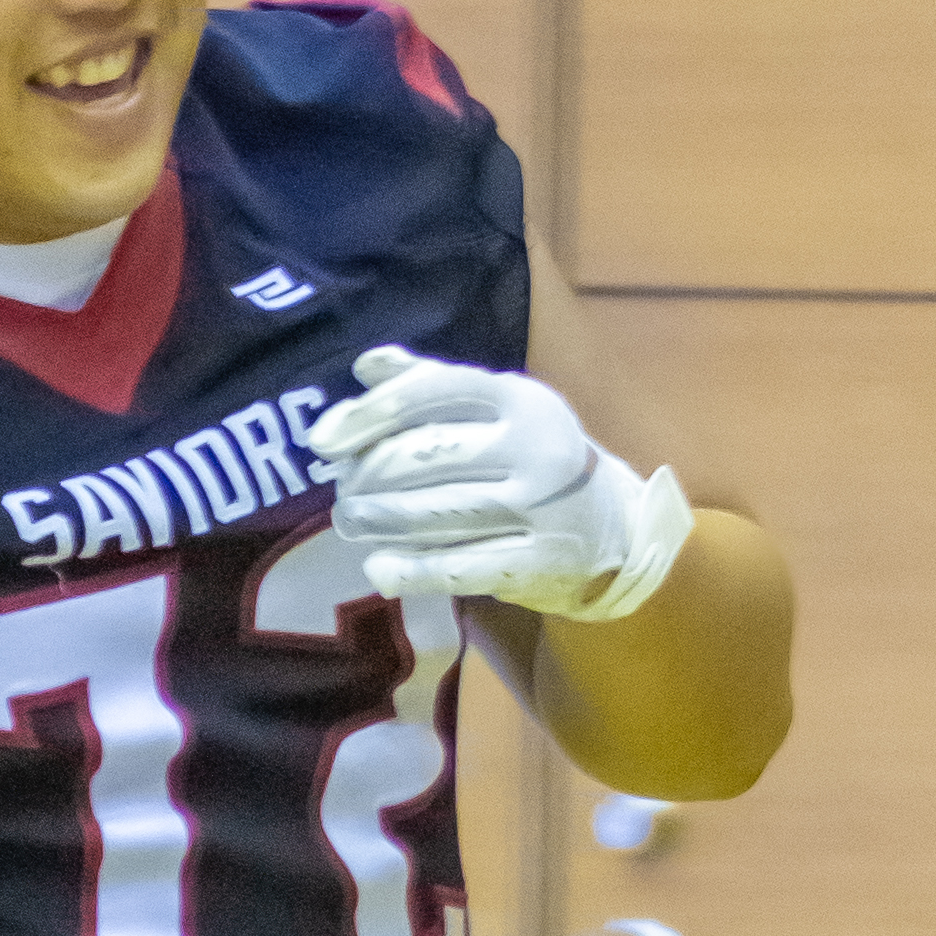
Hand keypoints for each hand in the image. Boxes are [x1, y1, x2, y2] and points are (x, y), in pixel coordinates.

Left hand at [308, 344, 690, 619]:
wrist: (614, 530)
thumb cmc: (533, 461)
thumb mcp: (496, 412)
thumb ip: (430, 383)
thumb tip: (366, 366)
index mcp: (519, 397)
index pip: (431, 394)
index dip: (368, 415)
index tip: (321, 440)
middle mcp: (535, 445)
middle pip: (423, 457)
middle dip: (367, 477)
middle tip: (342, 494)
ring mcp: (541, 506)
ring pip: (433, 513)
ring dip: (377, 522)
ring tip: (352, 523)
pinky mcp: (538, 561)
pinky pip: (456, 567)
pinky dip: (409, 569)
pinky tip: (379, 568)